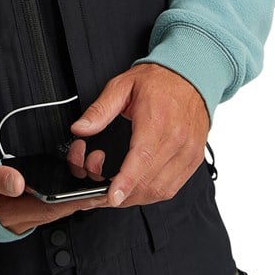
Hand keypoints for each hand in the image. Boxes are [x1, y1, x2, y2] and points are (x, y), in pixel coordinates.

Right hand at [0, 163, 107, 234]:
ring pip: (55, 203)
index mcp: (14, 213)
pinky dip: (61, 187)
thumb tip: (19, 181)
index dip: (78, 201)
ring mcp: (22, 212)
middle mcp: (21, 217)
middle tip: (100, 174)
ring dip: (72, 186)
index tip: (98, 193)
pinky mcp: (21, 205)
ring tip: (85, 165)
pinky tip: (69, 173)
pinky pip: (47, 200)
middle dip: (81, 192)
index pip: (53, 209)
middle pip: (60, 208)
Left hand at [69, 63, 209, 207]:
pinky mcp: (194, 159)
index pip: (142, 158)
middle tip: (102, 196)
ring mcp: (188, 152)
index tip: (112, 196)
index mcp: (157, 121)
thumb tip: (80, 128)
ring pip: (162, 189)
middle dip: (124, 194)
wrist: (188, 77)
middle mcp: (177, 140)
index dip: (126, 181)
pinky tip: (138, 189)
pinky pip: (174, 187)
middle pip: (150, 180)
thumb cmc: (157, 82)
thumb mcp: (121, 87)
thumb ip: (100, 110)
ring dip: (138, 197)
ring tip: (117, 194)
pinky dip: (154, 193)